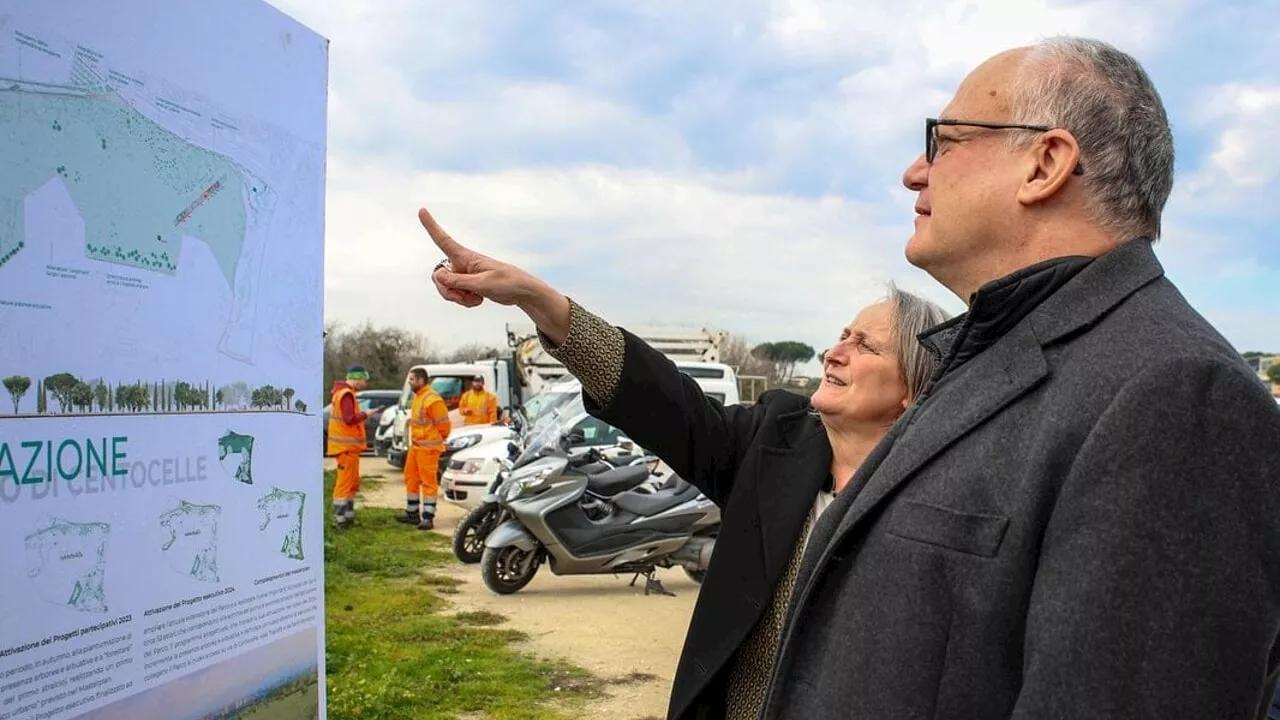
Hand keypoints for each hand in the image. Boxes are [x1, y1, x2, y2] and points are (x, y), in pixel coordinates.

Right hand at [419, 208, 537, 307]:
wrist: (521, 292)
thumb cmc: (507, 282)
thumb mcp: (483, 283)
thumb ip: (458, 281)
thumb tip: (437, 276)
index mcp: (466, 257)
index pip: (444, 240)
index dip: (431, 226)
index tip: (422, 210)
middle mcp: (461, 264)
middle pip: (439, 277)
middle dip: (447, 291)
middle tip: (463, 297)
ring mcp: (464, 275)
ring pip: (446, 288)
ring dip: (457, 298)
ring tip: (476, 298)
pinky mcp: (468, 285)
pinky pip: (455, 295)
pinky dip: (464, 301)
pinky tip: (478, 300)